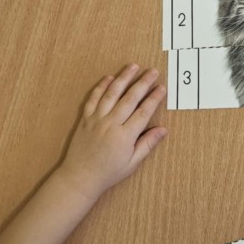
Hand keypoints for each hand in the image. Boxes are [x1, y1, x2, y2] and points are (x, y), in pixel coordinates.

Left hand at [58, 64, 166, 201]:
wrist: (80, 177)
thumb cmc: (108, 173)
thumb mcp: (132, 163)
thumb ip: (147, 144)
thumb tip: (163, 129)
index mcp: (125, 136)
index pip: (143, 112)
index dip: (154, 98)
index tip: (162, 88)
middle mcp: (111, 124)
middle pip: (130, 98)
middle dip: (143, 83)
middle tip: (153, 71)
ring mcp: (97, 119)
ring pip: (112, 93)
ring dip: (123, 78)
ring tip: (133, 66)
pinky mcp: (85, 118)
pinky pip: (93, 98)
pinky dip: (101, 86)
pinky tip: (109, 77)